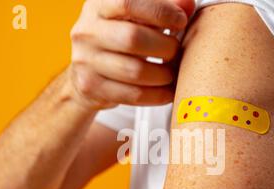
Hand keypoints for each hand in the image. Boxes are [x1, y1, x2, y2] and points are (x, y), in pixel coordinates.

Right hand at [69, 0, 194, 109]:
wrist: (87, 72)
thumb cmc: (119, 38)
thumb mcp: (136, 17)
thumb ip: (162, 7)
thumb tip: (188, 5)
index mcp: (98, 6)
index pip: (128, 3)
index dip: (160, 12)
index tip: (181, 21)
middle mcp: (87, 31)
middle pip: (132, 38)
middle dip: (164, 47)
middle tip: (176, 52)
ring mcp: (86, 61)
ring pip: (135, 71)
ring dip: (163, 74)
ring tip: (172, 72)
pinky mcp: (91, 87)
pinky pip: (133, 95)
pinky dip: (157, 95)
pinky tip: (168, 90)